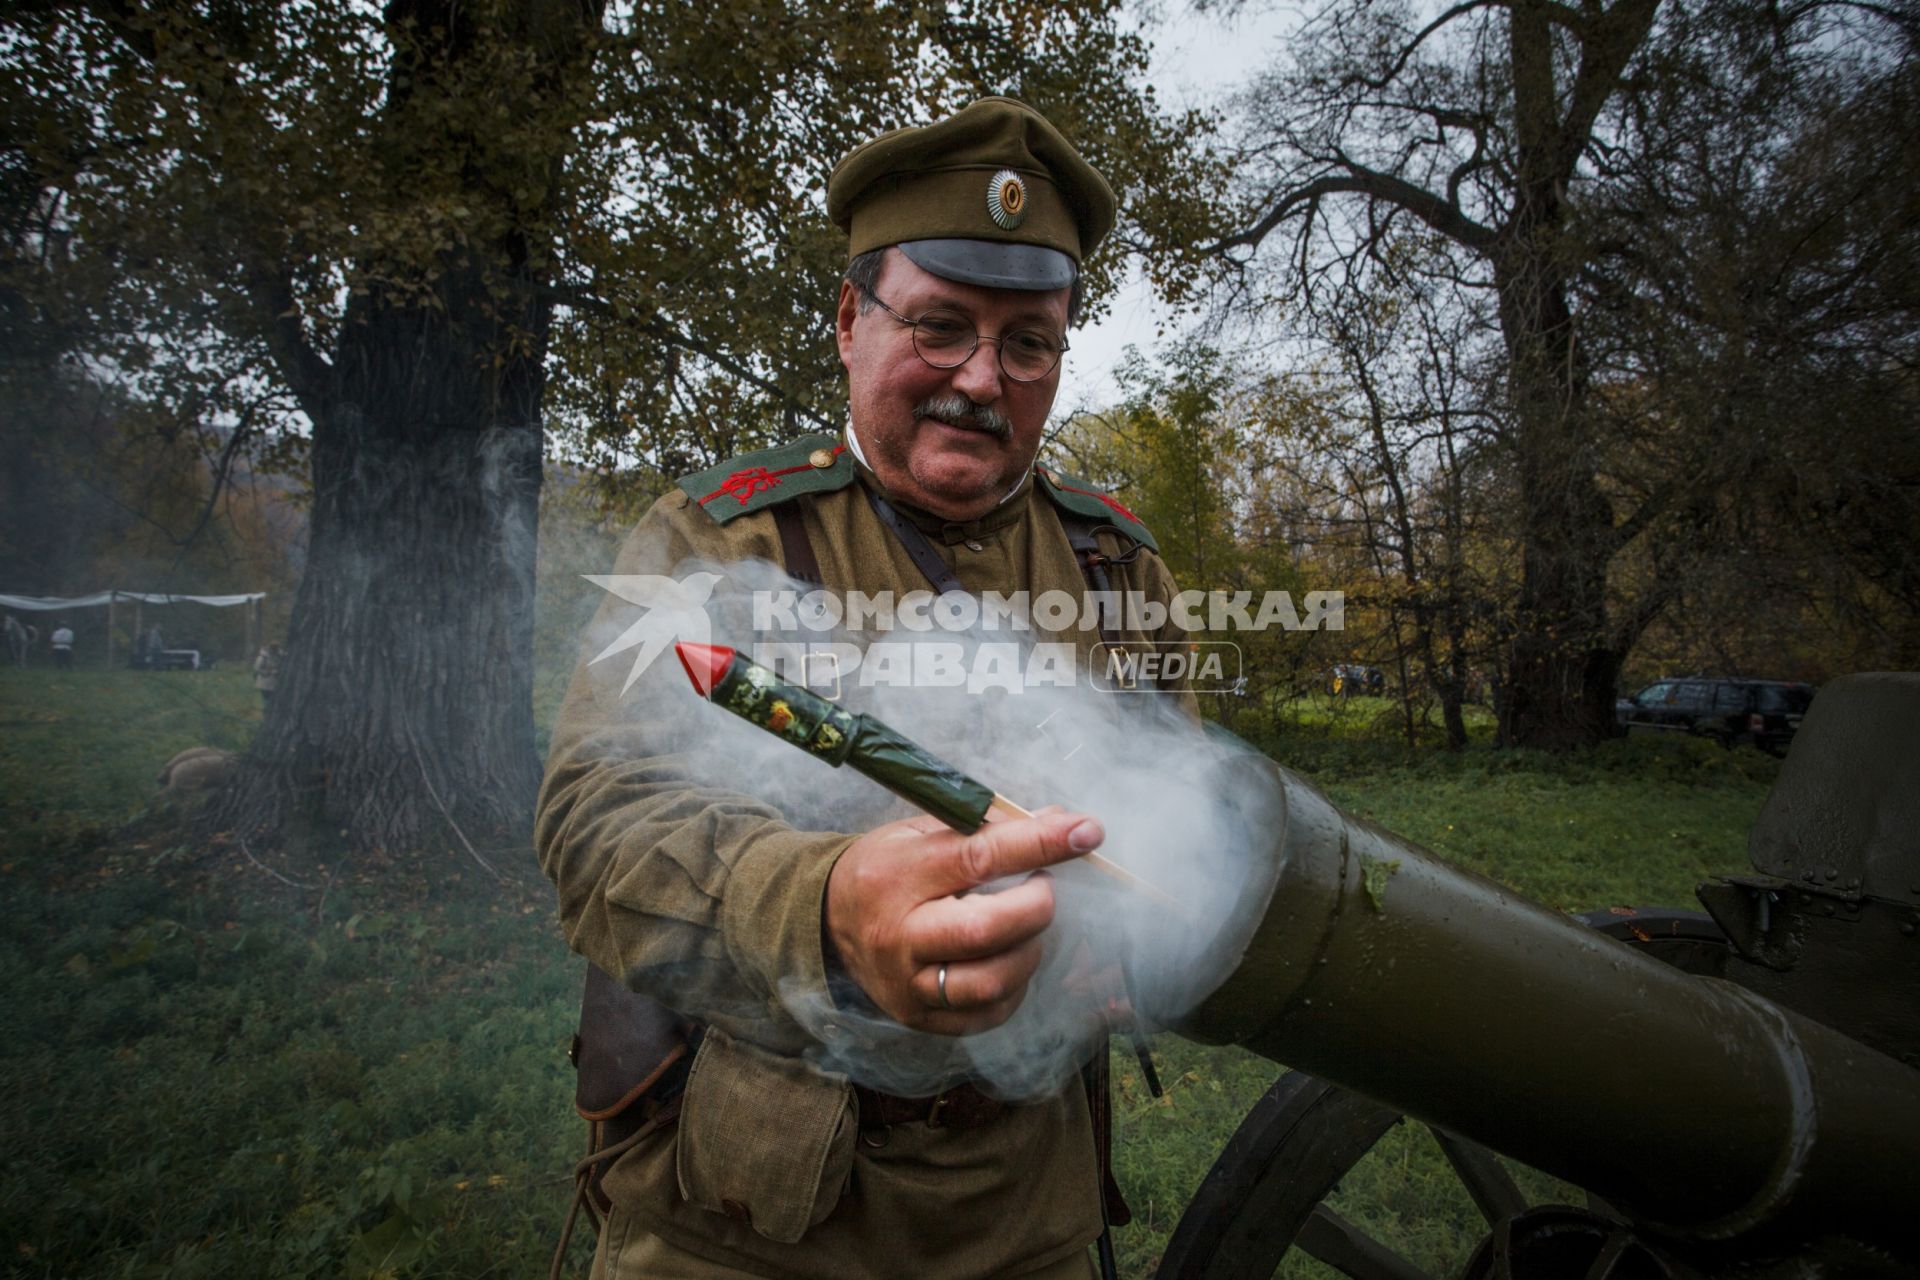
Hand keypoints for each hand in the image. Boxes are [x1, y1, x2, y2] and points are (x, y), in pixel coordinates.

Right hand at [824, 808, 1104, 1034]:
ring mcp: (908, 984)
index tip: (1086, 831)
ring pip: (992, 982)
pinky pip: (986, 1015)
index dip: (1039, 844)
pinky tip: (1011, 959)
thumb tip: (1060, 822)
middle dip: (1036, 907)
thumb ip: (988, 829)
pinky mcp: (919, 1019)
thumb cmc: (887, 867)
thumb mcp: (921, 832)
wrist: (828, 921)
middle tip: (1045, 888)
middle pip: (987, 930)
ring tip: (1026, 926)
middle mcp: (899, 935)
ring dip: (1030, 950)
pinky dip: (1015, 987)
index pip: (978, 857)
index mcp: (898, 875)